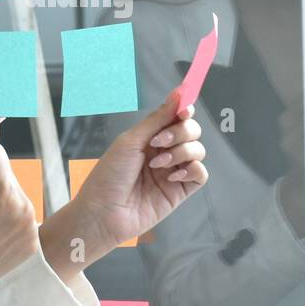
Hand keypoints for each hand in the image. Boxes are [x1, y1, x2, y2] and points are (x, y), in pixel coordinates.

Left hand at [68, 88, 207, 257]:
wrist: (104, 213)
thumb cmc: (109, 176)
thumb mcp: (131, 140)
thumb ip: (159, 118)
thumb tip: (179, 93)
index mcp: (149, 137)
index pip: (176, 117)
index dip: (184, 110)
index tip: (184, 110)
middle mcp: (163, 152)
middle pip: (191, 131)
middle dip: (181, 132)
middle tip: (160, 141)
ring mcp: (173, 171)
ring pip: (198, 150)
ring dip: (182, 151)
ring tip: (158, 164)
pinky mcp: (180, 191)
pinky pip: (200, 173)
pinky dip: (191, 170)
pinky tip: (172, 176)